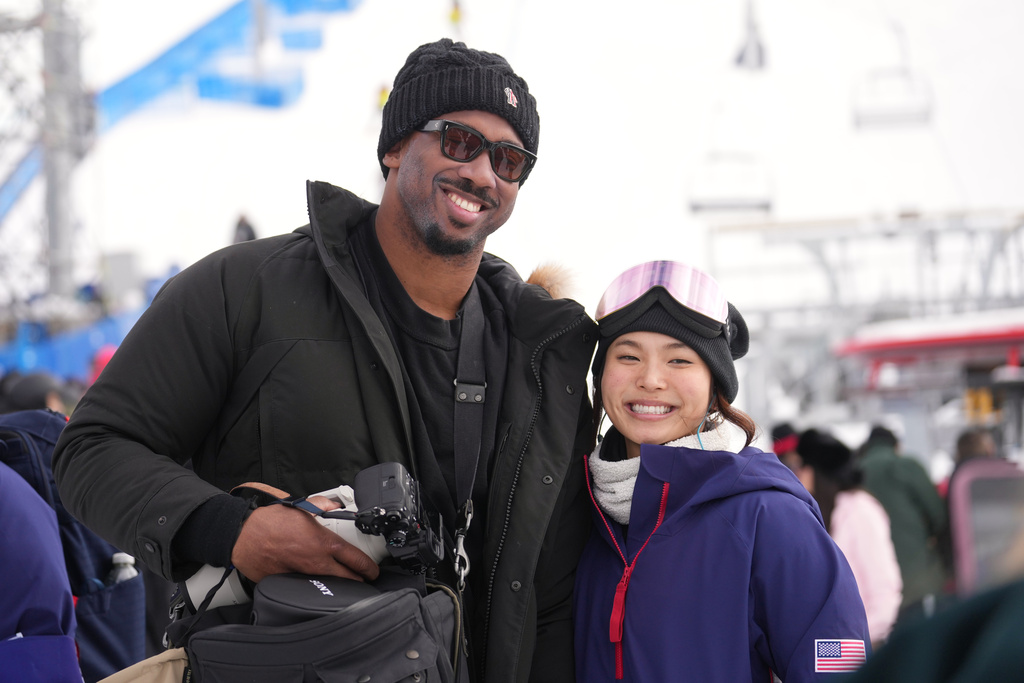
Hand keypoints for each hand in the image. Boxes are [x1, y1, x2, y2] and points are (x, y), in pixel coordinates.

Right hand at [230, 496, 379, 582]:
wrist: (241, 534)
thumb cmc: (268, 519)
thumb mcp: (300, 506)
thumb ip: (321, 505)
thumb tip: (333, 505)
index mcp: (323, 543)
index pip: (355, 559)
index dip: (368, 568)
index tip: (373, 572)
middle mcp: (315, 562)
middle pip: (347, 579)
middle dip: (357, 581)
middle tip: (362, 579)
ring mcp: (301, 576)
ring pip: (327, 586)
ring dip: (335, 584)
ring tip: (341, 581)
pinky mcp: (285, 584)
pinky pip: (304, 588)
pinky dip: (310, 586)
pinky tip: (312, 583)